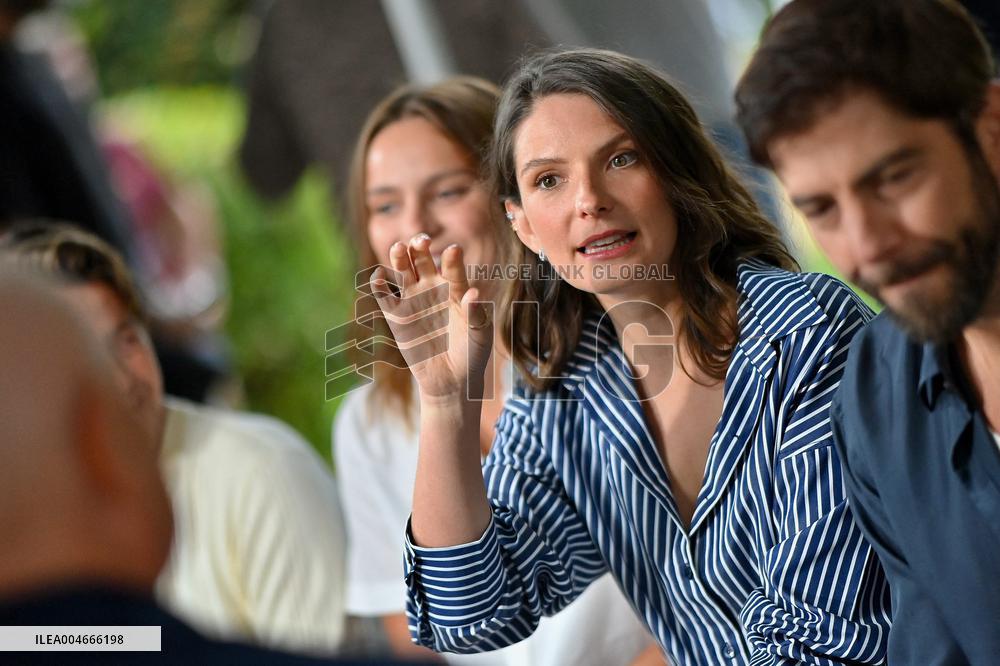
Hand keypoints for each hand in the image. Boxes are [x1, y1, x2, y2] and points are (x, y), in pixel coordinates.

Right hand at [370, 234, 493, 401]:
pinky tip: (379, 278)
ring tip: (399, 248)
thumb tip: (474, 293)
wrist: (451, 380)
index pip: (453, 269)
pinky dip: (380, 285)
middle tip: (422, 240)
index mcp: (456, 290)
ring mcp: (413, 300)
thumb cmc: (471, 355)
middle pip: (424, 260)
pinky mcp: (396, 316)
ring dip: (399, 257)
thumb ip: (477, 315)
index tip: (454, 250)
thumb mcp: (479, 337)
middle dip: (421, 247)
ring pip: (403, 271)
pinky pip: (385, 296)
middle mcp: (433, 289)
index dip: (452, 259)